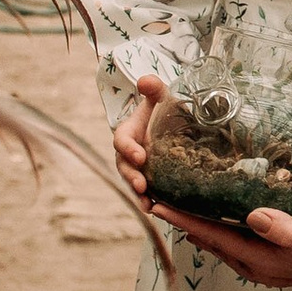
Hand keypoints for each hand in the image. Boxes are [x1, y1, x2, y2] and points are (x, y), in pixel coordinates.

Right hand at [110, 73, 163, 207]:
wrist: (169, 126)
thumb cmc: (162, 110)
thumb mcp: (160, 97)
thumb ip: (153, 88)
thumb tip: (146, 80)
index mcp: (127, 133)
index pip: (121, 141)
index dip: (128, 149)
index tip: (140, 156)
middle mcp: (128, 154)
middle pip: (124, 167)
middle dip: (131, 177)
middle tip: (141, 185)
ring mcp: (136, 169)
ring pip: (132, 183)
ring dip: (138, 195)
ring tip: (148, 205)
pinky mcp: (148, 181)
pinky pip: (145, 193)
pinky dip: (149, 202)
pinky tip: (157, 210)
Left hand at [158, 203, 291, 290]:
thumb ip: (287, 230)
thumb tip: (252, 216)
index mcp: (263, 259)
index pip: (213, 236)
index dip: (184, 220)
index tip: (157, 204)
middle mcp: (260, 261)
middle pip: (211, 239)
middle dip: (185, 221)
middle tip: (158, 197)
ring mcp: (270, 257)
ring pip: (224, 238)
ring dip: (202, 222)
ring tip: (181, 201)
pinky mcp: (282, 247)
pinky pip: (242, 234)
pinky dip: (226, 220)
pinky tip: (226, 204)